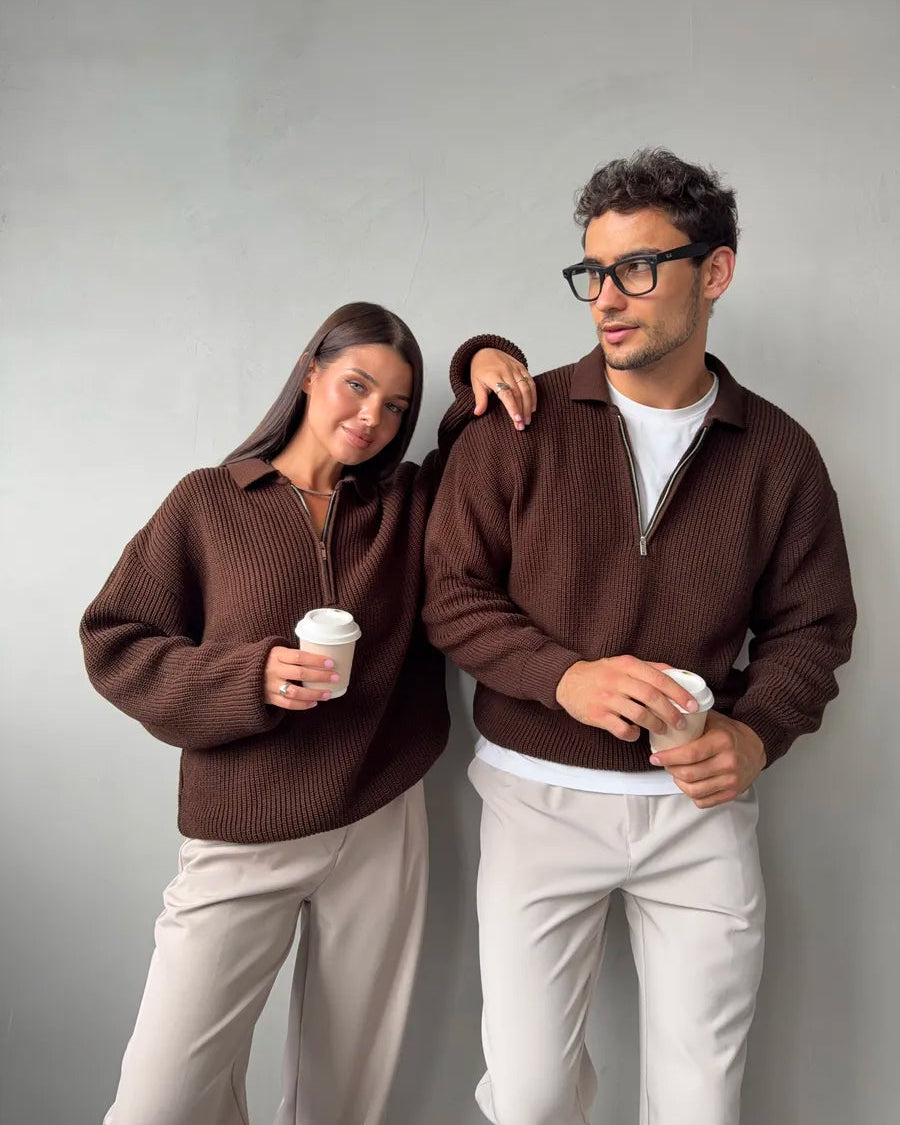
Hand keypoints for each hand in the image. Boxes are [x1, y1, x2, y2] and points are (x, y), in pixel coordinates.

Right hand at [264, 646, 340, 709]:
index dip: (316, 660)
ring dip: (314, 693)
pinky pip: (287, 704)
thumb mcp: (275, 650)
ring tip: (328, 694)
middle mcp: (273, 670)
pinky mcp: (269, 698)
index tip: (330, 662)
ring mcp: (270, 685)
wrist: (240, 672)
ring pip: (295, 692)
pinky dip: (302, 705)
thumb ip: (292, 654)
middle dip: (320, 676)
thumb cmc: (266, 659)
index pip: (299, 656)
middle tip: (335, 677)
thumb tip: (319, 655)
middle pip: (300, 674)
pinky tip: (314, 703)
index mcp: (276, 654)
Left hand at [470, 348, 536, 430]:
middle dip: (522, 410)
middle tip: (522, 425)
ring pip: (526, 388)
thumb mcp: (476, 383)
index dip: (512, 406)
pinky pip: (530, 381)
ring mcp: (515, 368)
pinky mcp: (522, 367)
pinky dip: (533, 395)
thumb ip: (480, 398)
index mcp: (493, 376)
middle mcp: (506, 371)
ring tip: (528, 419)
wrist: (486, 351)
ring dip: (529, 405)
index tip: (516, 419)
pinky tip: (533, 407)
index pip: (506, 393)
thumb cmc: (480, 370)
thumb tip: (478, 413)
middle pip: (518, 393)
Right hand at [555, 656, 699, 739]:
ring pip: (639, 715)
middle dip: (671, 713)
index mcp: (627, 665)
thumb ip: (649, 668)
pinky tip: (636, 733)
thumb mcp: (623, 663)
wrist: (566, 681)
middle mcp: (617, 680)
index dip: (679, 693)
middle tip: (681, 723)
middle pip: (652, 698)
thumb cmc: (600, 673)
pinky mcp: (597, 715)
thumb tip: (677, 674)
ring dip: (655, 725)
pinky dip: (633, 734)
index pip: (659, 679)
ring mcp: (606, 698)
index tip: (693, 706)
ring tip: (662, 730)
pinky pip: (622, 729)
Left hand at [648, 711, 765, 807]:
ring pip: (695, 790)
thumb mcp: (713, 720)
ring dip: (679, 783)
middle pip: (690, 774)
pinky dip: (691, 794)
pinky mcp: (733, 793)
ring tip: (676, 773)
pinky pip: (704, 801)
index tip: (655, 757)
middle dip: (671, 769)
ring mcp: (732, 780)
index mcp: (722, 741)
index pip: (690, 754)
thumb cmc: (729, 732)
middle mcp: (728, 762)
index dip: (669, 758)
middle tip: (665, 763)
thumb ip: (692, 721)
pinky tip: (689, 784)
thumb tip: (664, 718)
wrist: (756, 746)